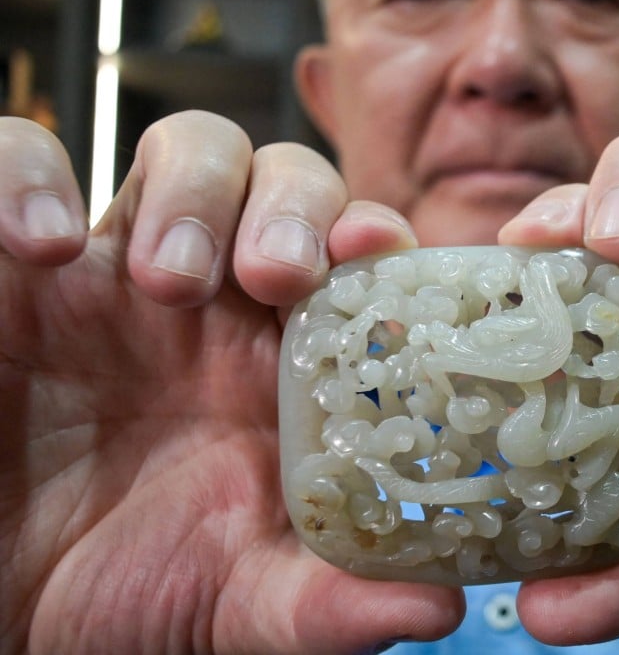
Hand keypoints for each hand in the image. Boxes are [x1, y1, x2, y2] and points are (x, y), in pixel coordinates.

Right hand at [0, 113, 462, 653]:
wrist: (8, 602)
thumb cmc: (126, 589)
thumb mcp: (235, 603)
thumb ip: (329, 604)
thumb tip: (436, 609)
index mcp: (284, 360)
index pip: (358, 256)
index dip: (377, 237)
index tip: (379, 252)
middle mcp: (219, 299)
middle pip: (290, 180)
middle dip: (294, 206)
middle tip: (273, 275)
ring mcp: (122, 267)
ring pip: (191, 149)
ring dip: (195, 190)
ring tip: (166, 279)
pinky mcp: (17, 261)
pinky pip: (24, 158)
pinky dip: (36, 175)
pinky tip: (46, 247)